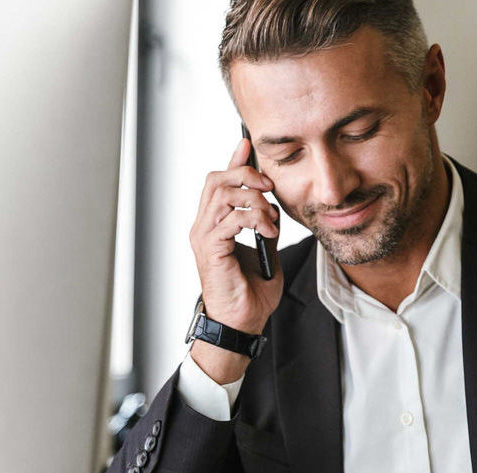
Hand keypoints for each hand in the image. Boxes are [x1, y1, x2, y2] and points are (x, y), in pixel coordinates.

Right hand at [187, 138, 283, 382]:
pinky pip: (230, 219)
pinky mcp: (211, 249)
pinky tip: (267, 231)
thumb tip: (272, 204)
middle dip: (245, 174)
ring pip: (222, 194)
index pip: (219, 182)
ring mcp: (205, 237)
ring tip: (270, 217)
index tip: (248, 146)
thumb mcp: (266, 248)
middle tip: (269, 186)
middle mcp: (204, 227)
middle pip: (217, 179)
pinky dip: (254, 219)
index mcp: (214, 224)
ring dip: (253, 199)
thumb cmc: (251, 292)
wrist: (243, 322)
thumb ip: (264, 224)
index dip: (234, 161)